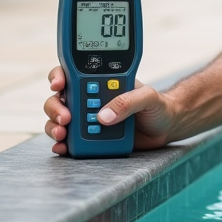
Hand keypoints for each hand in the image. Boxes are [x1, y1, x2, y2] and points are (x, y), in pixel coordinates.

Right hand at [43, 66, 176, 154]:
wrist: (167, 127)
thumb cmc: (158, 106)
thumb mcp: (148, 97)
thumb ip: (128, 101)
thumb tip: (103, 116)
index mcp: (100, 82)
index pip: (72, 74)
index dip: (59, 77)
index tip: (58, 85)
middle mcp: (89, 99)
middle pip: (59, 99)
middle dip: (55, 108)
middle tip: (65, 118)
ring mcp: (88, 120)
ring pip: (60, 120)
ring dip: (54, 127)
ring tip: (62, 135)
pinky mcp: (91, 138)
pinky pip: (71, 141)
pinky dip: (62, 144)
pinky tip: (62, 147)